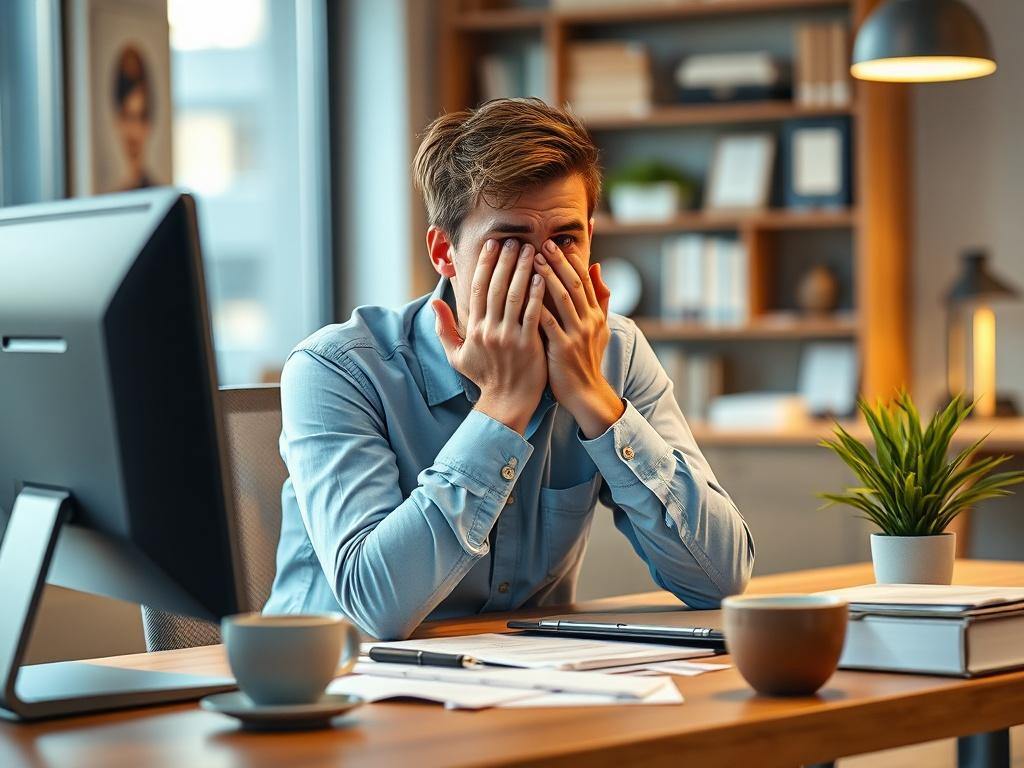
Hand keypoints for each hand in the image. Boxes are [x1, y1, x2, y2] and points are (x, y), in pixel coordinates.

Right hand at [433, 238, 546, 434]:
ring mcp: (509, 337)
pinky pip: (532, 313)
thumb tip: (434, 303)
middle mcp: (489, 330)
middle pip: (496, 287)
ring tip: (531, 250)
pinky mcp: (528, 345)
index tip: (492, 245)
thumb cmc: (484, 378)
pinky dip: (536, 293)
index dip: (485, 265)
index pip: (478, 289)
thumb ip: (444, 329)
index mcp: (474, 329)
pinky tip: (543, 276)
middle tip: (514, 240)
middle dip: (505, 261)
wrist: (505, 403)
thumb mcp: (457, 356)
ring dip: (522, 270)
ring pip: (514, 296)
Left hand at [534, 239, 624, 438]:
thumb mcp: (600, 328)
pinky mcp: (562, 348)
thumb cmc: (587, 360)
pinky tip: (525, 292)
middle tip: (543, 243)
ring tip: (533, 259)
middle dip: (559, 262)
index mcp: (595, 315)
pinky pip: (548, 322)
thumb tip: (597, 268)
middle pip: (574, 284)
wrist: (586, 394)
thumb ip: (599, 299)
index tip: (559, 242)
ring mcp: (576, 335)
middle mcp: (588, 322)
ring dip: (548, 276)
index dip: (573, 260)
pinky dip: (538, 305)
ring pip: (563, 299)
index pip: (584, 280)